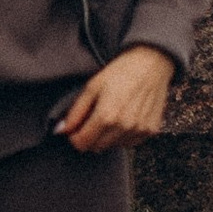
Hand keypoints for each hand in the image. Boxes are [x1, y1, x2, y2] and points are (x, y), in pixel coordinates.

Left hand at [55, 45, 175, 154]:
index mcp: (106, 116)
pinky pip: (129, 142)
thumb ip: (75, 112)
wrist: (151, 63)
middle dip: (90, 137)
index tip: (75, 128)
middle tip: (92, 119)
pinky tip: (125, 117)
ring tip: (111, 115)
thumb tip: (61, 130)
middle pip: (96, 147)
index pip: (82, 143)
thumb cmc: (120, 72)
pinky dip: (123, 135)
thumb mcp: (92, 87)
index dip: (74, 137)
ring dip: (107, 137)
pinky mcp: (149, 131)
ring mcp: (138, 130)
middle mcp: (123, 127)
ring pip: (113, 146)